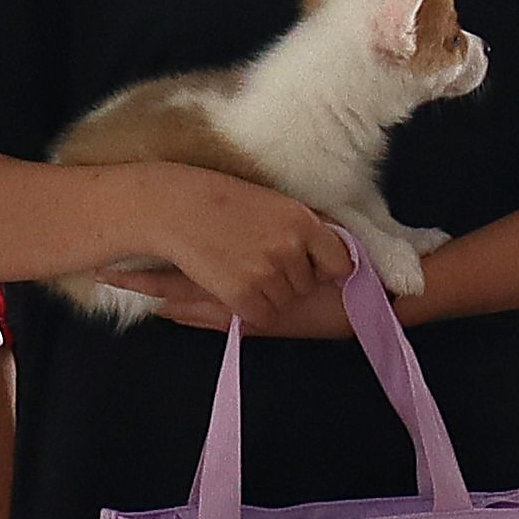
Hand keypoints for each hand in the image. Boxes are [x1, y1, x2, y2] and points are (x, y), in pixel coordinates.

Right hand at [118, 162, 354, 331]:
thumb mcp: (276, 205)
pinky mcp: (243, 294)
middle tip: (260, 259)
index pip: (340, 262)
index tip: (313, 267)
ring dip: (269, 294)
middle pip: (309, 285)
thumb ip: (305, 230)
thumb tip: (336, 258)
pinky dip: (251, 308)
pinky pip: (263, 316)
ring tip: (243, 268)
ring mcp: (267, 273)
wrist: (178, 208)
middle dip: (291, 279)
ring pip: (286, 302)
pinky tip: (234, 285)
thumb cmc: (225, 202)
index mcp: (304, 222)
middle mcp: (291, 248)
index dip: (325, 267)